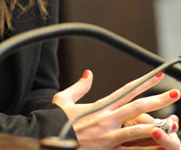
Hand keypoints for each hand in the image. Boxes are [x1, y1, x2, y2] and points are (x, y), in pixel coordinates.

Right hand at [52, 70, 179, 149]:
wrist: (47, 137)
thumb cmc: (55, 119)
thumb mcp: (64, 98)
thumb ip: (80, 87)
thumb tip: (88, 73)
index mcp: (100, 105)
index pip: (127, 90)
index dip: (144, 82)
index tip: (159, 74)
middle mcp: (108, 119)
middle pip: (138, 107)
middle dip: (159, 99)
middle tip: (176, 93)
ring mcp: (110, 137)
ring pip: (140, 130)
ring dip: (159, 126)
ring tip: (174, 122)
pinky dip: (147, 149)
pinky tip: (160, 146)